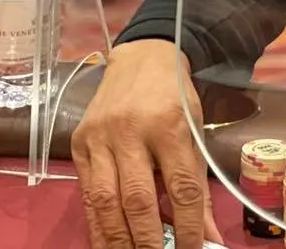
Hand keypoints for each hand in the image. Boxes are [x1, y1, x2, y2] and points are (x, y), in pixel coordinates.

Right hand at [72, 39, 221, 248]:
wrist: (140, 56)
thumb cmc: (173, 95)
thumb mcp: (194, 130)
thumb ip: (196, 184)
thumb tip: (206, 234)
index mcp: (169, 124)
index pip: (181, 187)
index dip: (189, 226)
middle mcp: (130, 131)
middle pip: (137, 199)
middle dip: (149, 242)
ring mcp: (100, 137)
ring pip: (105, 201)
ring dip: (118, 240)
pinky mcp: (79, 143)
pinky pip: (86, 193)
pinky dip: (97, 224)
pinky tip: (108, 243)